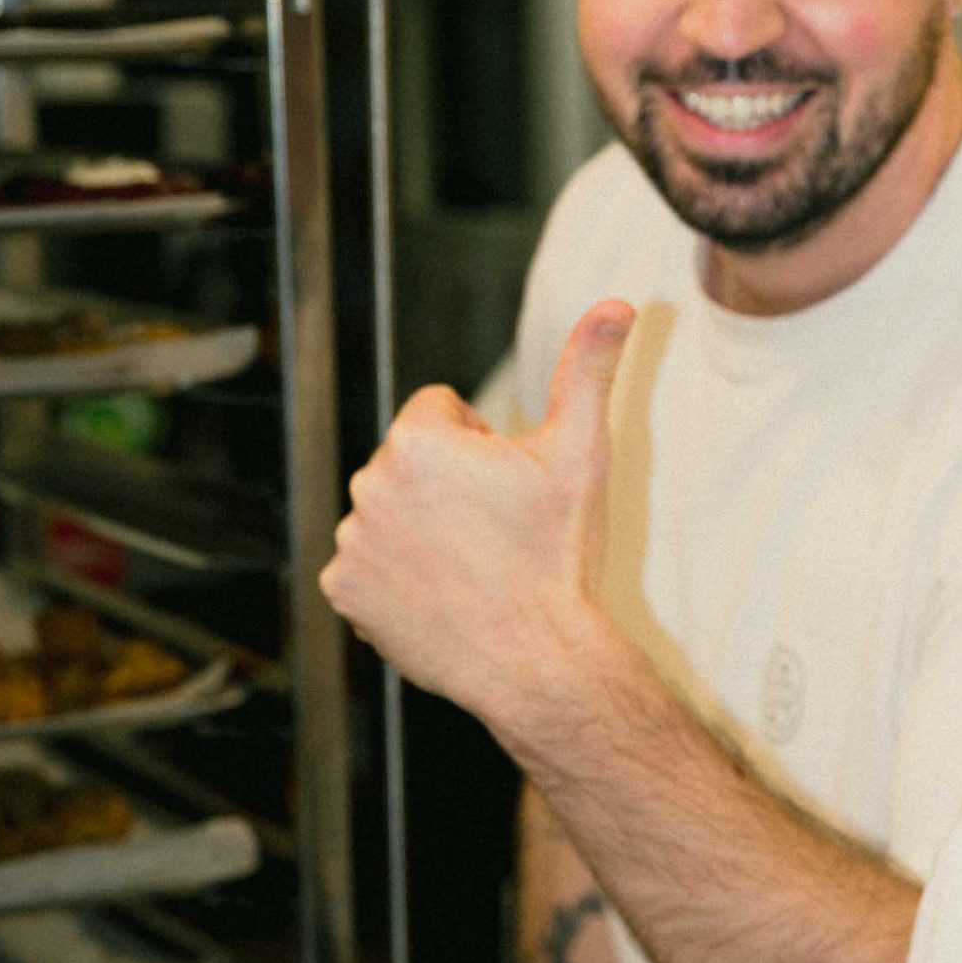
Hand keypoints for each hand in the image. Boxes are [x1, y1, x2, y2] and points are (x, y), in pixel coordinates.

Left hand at [320, 301, 635, 735]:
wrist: (538, 660)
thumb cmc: (559, 552)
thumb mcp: (581, 452)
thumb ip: (589, 367)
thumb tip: (618, 302)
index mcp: (418, 438)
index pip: (442, 409)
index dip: (483, 443)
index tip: (508, 487)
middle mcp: (368, 483)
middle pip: (411, 460)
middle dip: (447, 483)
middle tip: (496, 530)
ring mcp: (350, 542)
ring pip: (390, 511)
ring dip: (421, 527)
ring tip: (473, 566)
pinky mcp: (343, 591)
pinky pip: (368, 564)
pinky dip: (397, 576)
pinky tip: (442, 595)